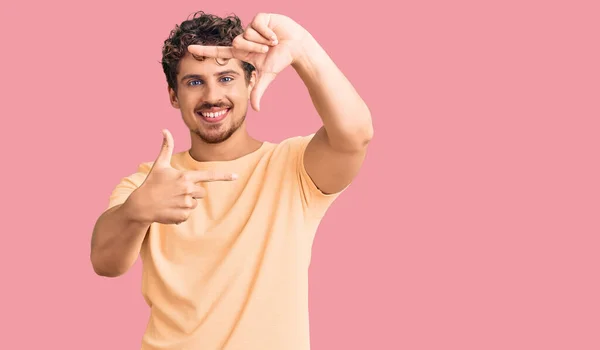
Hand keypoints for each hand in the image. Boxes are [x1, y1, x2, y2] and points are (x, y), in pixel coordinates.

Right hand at [126, 129, 237, 224]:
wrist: (141, 205)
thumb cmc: (151, 183)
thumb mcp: (159, 165)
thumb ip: (166, 147)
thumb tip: (165, 130)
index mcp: (185, 176)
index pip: (209, 175)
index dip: (224, 176)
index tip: (236, 176)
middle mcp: (188, 189)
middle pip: (202, 192)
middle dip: (192, 192)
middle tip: (176, 192)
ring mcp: (186, 203)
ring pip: (195, 203)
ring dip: (186, 203)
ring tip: (171, 201)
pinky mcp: (183, 215)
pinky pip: (188, 214)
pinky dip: (180, 213)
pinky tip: (169, 210)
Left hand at [187, 13, 310, 111]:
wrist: (297, 47)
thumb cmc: (281, 59)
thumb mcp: (267, 76)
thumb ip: (258, 91)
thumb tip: (255, 110)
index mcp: (242, 51)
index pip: (220, 51)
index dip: (205, 50)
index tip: (189, 49)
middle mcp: (244, 38)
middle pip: (237, 42)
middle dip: (254, 48)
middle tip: (267, 50)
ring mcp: (251, 27)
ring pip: (247, 33)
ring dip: (262, 41)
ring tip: (273, 42)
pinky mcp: (260, 17)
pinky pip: (257, 24)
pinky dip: (268, 32)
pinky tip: (275, 34)